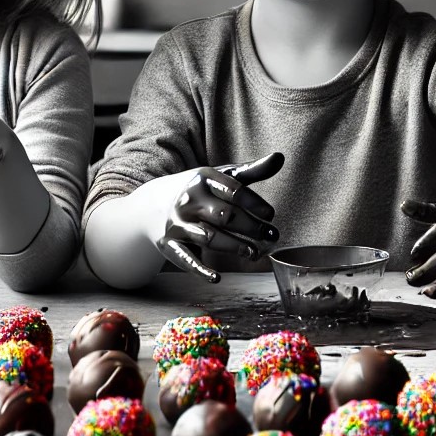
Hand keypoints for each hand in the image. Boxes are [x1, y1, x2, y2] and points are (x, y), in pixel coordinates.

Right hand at [156, 152, 284, 282]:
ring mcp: (178, 222)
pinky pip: (185, 258)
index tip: (271, 215)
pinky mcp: (169, 244)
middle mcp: (189, 200)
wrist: (155, 203)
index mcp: (203, 179)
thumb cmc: (201, 191)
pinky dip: (200, 269)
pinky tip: (217, 278)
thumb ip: (251, 171)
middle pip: (225, 216)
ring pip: (209, 238)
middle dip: (251, 228)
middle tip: (272, 236)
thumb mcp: (221, 177)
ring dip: (234, 247)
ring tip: (254, 253)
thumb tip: (280, 157)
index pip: (234, 191)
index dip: (255, 204)